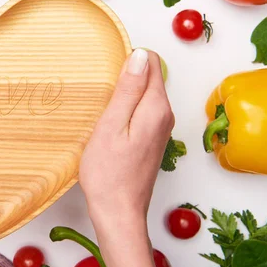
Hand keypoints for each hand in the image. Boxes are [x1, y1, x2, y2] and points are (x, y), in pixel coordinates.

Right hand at [79, 49, 173, 266]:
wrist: (118, 212)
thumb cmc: (108, 173)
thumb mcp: (111, 125)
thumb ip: (127, 89)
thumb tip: (140, 55)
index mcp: (156, 108)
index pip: (151, 63)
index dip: (128, 61)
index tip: (108, 78)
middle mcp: (165, 115)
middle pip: (148, 77)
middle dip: (126, 76)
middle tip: (100, 95)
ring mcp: (161, 128)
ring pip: (144, 94)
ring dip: (124, 94)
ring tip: (102, 109)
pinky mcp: (153, 138)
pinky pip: (142, 110)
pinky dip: (126, 108)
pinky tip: (109, 123)